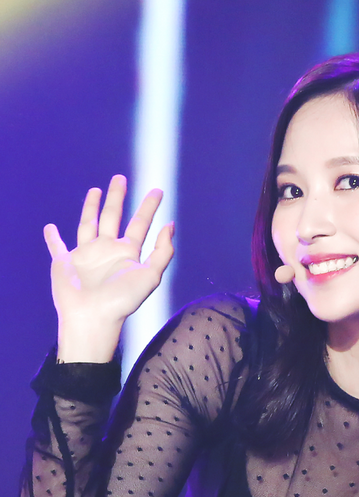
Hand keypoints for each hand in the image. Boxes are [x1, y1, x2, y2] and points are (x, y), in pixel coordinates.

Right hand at [44, 175, 174, 360]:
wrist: (93, 317)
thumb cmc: (123, 300)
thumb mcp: (151, 275)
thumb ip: (163, 251)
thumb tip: (169, 225)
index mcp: (127, 253)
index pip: (140, 224)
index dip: (149, 207)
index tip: (158, 191)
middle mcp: (107, 250)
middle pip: (113, 216)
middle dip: (117, 198)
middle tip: (120, 178)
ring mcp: (86, 255)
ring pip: (88, 224)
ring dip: (91, 207)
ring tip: (95, 190)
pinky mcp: (64, 262)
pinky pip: (57, 247)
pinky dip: (52, 239)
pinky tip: (50, 228)